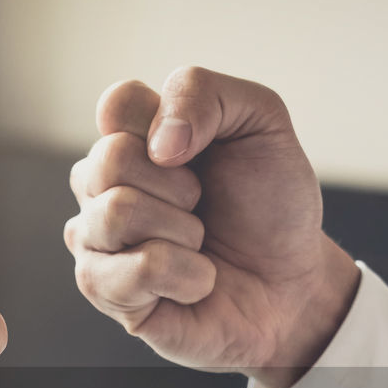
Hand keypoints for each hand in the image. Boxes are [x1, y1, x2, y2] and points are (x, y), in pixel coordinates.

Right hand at [64, 67, 359, 387]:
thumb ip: (203, 93)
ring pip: (117, 213)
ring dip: (186, 231)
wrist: (292, 281)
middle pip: (110, 159)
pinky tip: (195, 283)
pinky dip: (190, 276)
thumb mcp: (260, 122)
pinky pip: (139, 270)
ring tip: (198, 245)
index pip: (116, 103)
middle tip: (202, 206)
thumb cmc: (268, 205)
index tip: (200, 151)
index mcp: (129, 139)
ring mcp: (95, 242)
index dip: (169, 124)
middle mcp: (100, 188)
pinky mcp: (106, 294)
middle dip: (182, 186)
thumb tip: (157, 145)